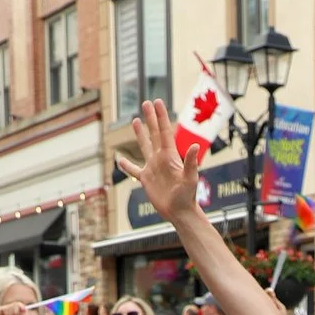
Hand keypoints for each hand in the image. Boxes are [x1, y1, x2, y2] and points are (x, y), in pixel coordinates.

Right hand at [114, 99, 206, 226]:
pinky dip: (126, 165)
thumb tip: (194, 145)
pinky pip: (134, 170)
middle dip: (150, 118)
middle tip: (146, 103)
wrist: (180, 213)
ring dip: (139, 134)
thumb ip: (191, 162)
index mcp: (170, 156)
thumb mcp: (190, 179)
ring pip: (144, 147)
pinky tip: (119, 159)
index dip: (161, 116)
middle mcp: (161, 159)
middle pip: (154, 134)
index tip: (157, 102)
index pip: (164, 132)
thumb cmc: (188, 196)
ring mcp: (153, 168)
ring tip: (134, 120)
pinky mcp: (146, 180)